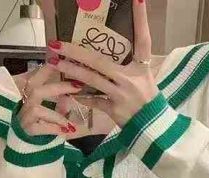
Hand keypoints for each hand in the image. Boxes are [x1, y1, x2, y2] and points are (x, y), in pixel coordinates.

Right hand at [15, 63, 85, 136]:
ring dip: (57, 115)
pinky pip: (39, 128)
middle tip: (78, 86)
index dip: (47, 67)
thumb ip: (60, 100)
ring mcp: (23, 117)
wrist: (24, 147)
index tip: (61, 59)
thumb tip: (76, 90)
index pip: (37, 75)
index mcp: (29, 93)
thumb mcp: (51, 109)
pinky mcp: (25, 131)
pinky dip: (53, 129)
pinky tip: (65, 132)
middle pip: (36, 89)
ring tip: (70, 123)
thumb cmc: (39, 124)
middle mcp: (24, 103)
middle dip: (58, 87)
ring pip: (38, 110)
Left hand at [45, 0, 158, 127]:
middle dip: (76, 51)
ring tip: (55, 63)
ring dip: (71, 71)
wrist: (153, 126)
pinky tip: (69, 92)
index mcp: (142, 66)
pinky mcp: (114, 110)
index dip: (141, 19)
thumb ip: (131, 61)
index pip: (143, 38)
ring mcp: (120, 94)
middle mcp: (130, 78)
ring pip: (91, 80)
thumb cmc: (148, 98)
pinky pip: (94, 101)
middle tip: (58, 43)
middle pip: (99, 61)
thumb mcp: (145, 76)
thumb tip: (114, 46)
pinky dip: (82, 98)